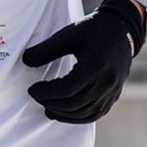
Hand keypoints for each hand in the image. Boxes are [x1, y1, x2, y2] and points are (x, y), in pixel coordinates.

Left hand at [22, 0, 143, 123]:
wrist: (121, 28)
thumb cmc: (92, 29)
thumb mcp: (68, 34)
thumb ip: (46, 49)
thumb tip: (25, 60)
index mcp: (95, 64)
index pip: (67, 89)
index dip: (46, 93)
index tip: (32, 89)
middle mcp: (107, 81)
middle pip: (75, 104)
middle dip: (51, 103)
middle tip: (36, 97)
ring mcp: (113, 90)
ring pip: (85, 113)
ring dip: (63, 114)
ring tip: (46, 107)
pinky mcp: (115, 95)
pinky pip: (96, 113)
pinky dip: (78, 118)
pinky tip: (64, 114)